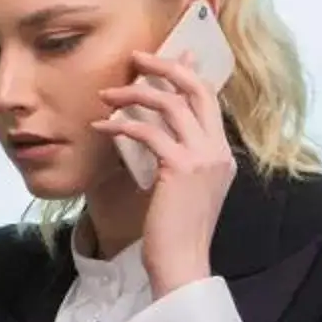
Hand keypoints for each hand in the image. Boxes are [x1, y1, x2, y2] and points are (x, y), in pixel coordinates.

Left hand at [99, 49, 234, 292]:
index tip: (159, 61)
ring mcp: (203, 158)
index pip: (208, 100)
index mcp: (221, 155)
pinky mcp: (181, 169)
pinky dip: (121, 125)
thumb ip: (176, 160)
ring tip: (107, 95)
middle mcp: (217, 151)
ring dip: (135, 94)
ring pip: (171, 105)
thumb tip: (154, 136)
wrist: (182, 264)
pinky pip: (148, 132)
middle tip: (136, 58)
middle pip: (197, 89)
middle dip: (166, 67)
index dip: (185, 74)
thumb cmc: (173, 233)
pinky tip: (101, 127)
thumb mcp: (181, 190)